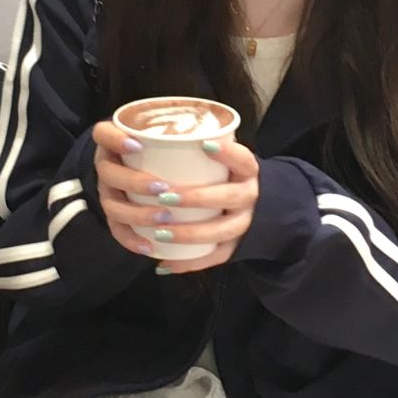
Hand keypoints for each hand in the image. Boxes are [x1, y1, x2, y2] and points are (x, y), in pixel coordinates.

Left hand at [91, 121, 259, 271]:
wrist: (256, 203)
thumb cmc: (223, 173)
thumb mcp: (219, 155)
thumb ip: (192, 146)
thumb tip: (140, 133)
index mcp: (247, 170)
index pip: (243, 158)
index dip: (227, 153)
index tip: (204, 144)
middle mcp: (250, 195)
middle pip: (228, 197)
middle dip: (195, 198)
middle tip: (164, 197)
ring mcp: (244, 222)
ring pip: (220, 232)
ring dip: (189, 233)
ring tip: (159, 232)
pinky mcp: (235, 246)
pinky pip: (214, 258)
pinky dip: (189, 263)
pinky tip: (164, 264)